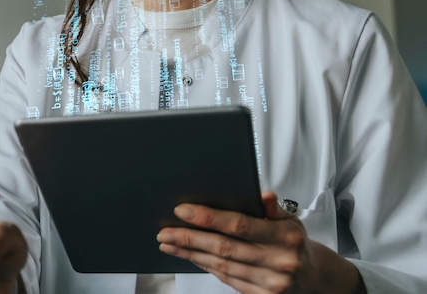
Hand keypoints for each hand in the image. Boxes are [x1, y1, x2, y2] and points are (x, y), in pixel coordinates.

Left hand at [157, 190, 365, 293]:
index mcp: (286, 237)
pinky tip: (191, 257)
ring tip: (170, 243)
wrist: (313, 275)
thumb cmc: (293, 241)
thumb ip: (272, 208)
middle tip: (165, 232)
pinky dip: (206, 267)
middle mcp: (280, 261)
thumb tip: (263, 195)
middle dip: (190, 239)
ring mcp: (272, 282)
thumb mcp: (290, 219)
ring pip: (222, 266)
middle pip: (225, 248)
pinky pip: (227, 280)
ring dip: (192, 254)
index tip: (182, 211)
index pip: (240, 225)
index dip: (208, 218)